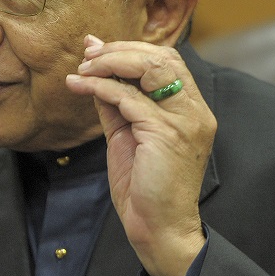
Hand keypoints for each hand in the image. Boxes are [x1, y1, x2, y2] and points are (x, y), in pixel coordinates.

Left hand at [65, 35, 213, 275]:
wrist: (158, 227)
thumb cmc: (144, 185)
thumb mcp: (126, 133)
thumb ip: (114, 99)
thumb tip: (93, 65)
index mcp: (191, 108)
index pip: (167, 60)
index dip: (131, 48)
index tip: (96, 50)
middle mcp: (194, 110)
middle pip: (163, 56)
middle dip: (121, 49)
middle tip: (88, 56)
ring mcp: (184, 120)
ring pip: (150, 68)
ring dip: (110, 62)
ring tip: (83, 68)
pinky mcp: (166, 133)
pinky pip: (128, 98)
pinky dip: (100, 87)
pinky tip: (79, 86)